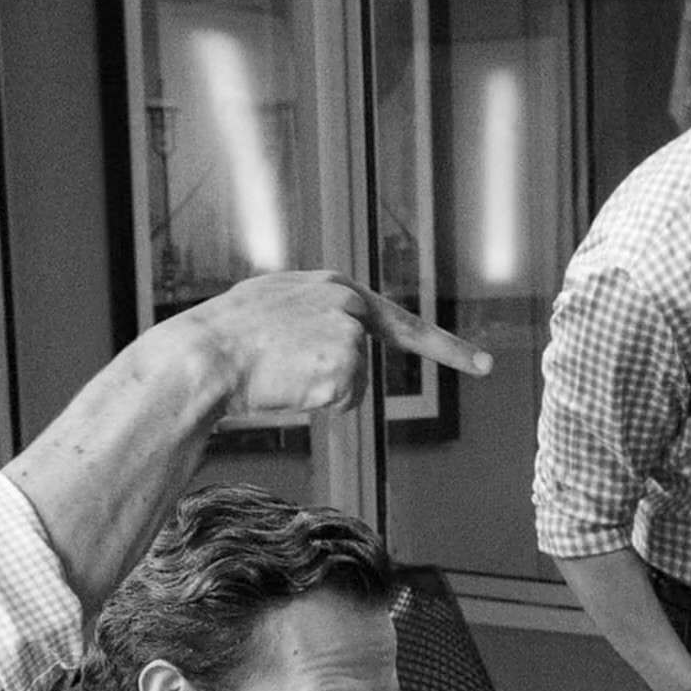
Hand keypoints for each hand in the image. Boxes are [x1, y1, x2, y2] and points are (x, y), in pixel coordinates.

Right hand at [164, 271, 492, 422]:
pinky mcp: (345, 364)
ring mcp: (348, 332)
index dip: (446, 347)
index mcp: (331, 286)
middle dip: (382, 370)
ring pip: (355, 384)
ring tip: (279, 372)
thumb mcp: (272, 307)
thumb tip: (326, 335)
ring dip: (320, 389)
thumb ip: (311, 314)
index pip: (397, 319)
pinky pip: (345, 402)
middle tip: (400, 370)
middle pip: (370, 357)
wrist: (204, 355)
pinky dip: (318, 404)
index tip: (486, 365)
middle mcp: (347, 302)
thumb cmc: (227, 338)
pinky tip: (288, 384)